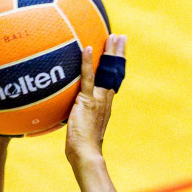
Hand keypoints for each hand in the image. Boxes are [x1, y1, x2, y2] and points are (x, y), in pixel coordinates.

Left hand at [65, 34, 125, 169]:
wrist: (86, 154)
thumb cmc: (82, 147)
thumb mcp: (81, 127)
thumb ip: (78, 116)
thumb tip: (70, 112)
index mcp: (105, 105)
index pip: (113, 81)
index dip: (117, 66)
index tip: (119, 52)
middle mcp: (105, 100)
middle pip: (115, 72)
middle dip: (118, 54)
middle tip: (121, 37)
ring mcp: (98, 100)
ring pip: (106, 72)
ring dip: (110, 53)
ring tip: (113, 36)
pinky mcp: (87, 101)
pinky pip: (88, 78)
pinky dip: (88, 63)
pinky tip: (87, 48)